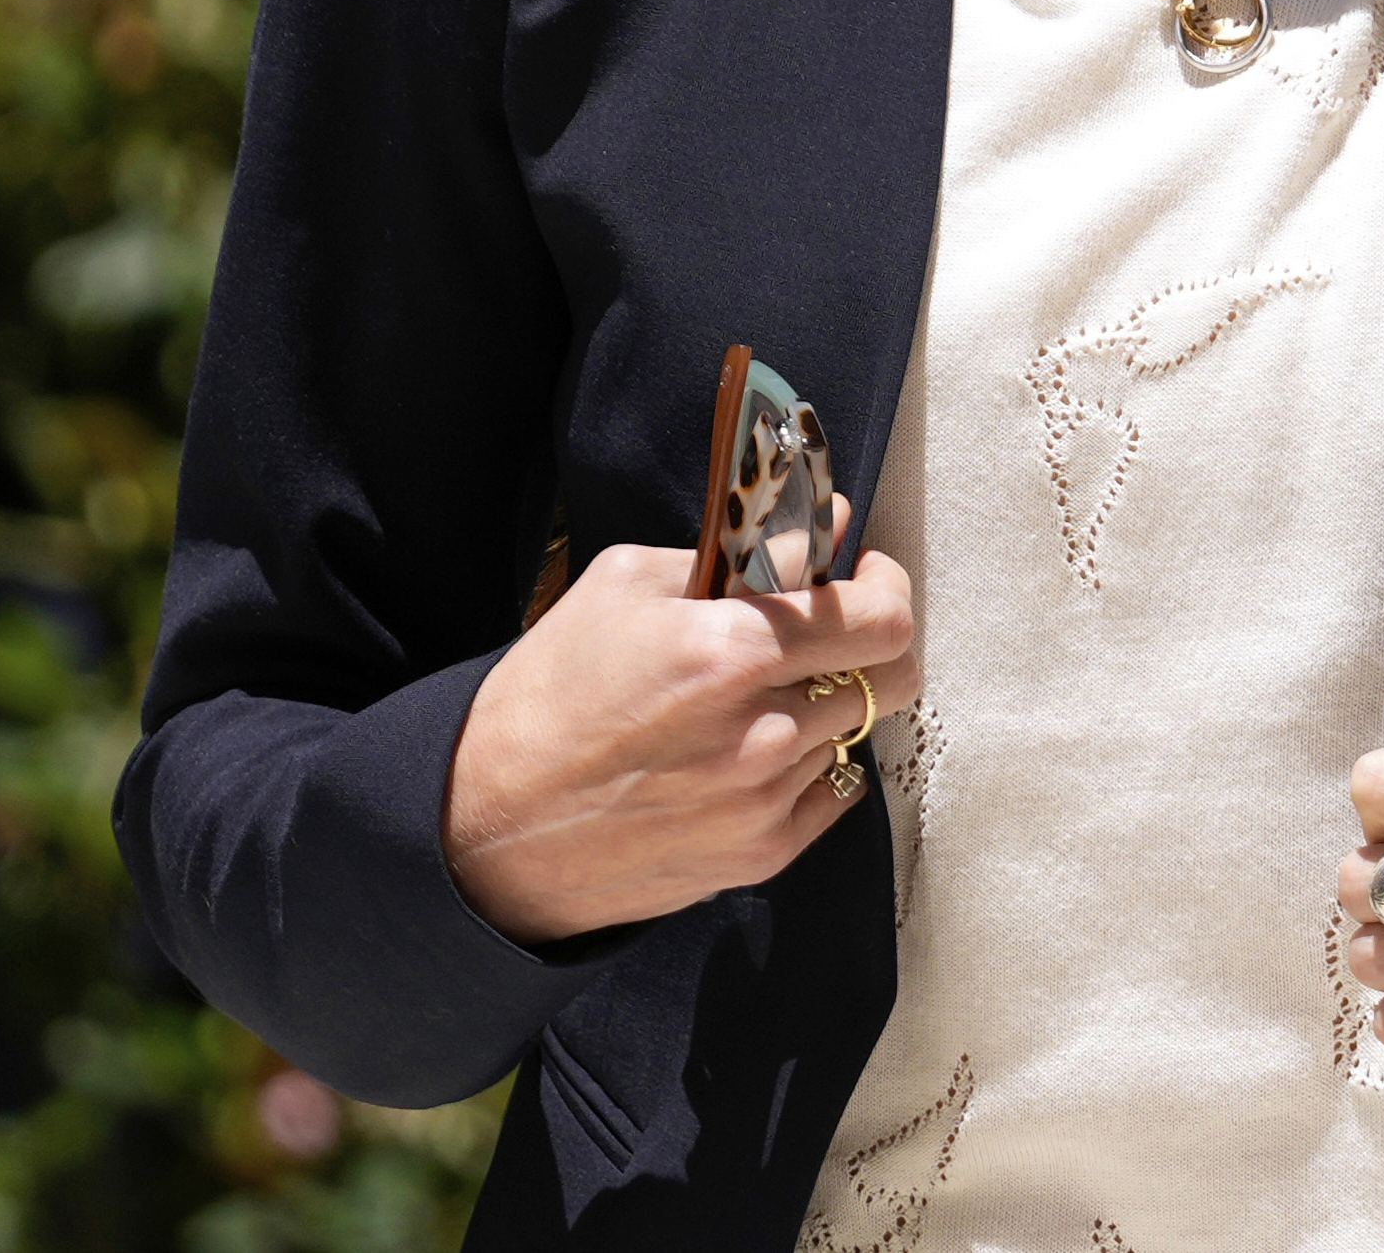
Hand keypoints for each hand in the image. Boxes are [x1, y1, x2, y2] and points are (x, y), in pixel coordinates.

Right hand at [444, 510, 921, 946]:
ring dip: (827, 705)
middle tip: (839, 628)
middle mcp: (762, 732)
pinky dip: (810, 765)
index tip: (867, 572)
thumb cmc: (548, 694)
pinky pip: (832, 795)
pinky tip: (754, 751)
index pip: (879, 617)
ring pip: (856, 733)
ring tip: (761, 696)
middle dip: (878, 641)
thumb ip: (739, 553)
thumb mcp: (624, 585)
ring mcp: (765, 802)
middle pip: (894, 678)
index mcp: (729, 651)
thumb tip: (828, 527)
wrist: (489, 827)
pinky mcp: (760, 856)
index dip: (886, 584)